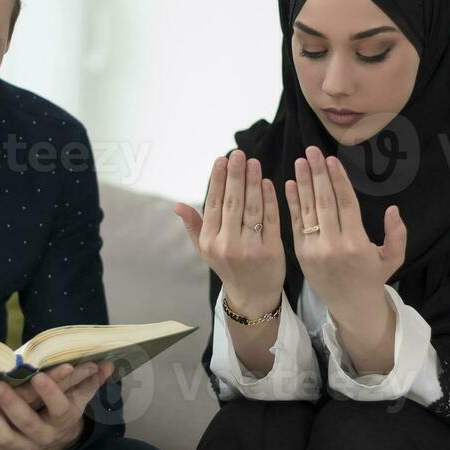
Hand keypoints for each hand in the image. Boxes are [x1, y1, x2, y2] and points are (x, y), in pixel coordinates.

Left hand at [0, 361, 115, 449]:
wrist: (53, 441)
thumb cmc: (63, 409)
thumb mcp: (78, 396)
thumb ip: (90, 379)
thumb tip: (109, 364)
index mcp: (62, 420)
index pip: (59, 407)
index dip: (51, 393)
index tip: (39, 376)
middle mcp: (42, 436)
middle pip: (27, 423)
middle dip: (11, 404)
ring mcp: (22, 446)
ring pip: (4, 436)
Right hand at [175, 149, 284, 316]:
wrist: (252, 296)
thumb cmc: (228, 266)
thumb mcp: (205, 250)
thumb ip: (194, 225)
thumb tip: (177, 205)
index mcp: (209, 242)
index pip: (213, 204)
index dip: (217, 180)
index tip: (222, 159)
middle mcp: (227, 245)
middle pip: (232, 203)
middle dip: (236, 175)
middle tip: (239, 154)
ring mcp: (250, 248)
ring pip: (252, 208)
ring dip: (253, 182)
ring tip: (254, 163)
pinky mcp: (271, 250)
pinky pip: (270, 219)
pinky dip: (269, 199)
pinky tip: (267, 183)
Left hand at [283, 146, 405, 311]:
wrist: (351, 307)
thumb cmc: (373, 277)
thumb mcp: (393, 258)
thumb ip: (397, 234)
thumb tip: (393, 209)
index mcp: (357, 243)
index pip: (346, 204)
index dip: (338, 180)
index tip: (331, 159)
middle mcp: (334, 245)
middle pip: (325, 202)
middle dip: (318, 174)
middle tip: (311, 151)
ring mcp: (315, 250)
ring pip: (308, 210)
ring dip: (303, 183)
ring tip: (300, 161)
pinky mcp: (301, 254)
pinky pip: (295, 225)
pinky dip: (292, 203)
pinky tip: (290, 184)